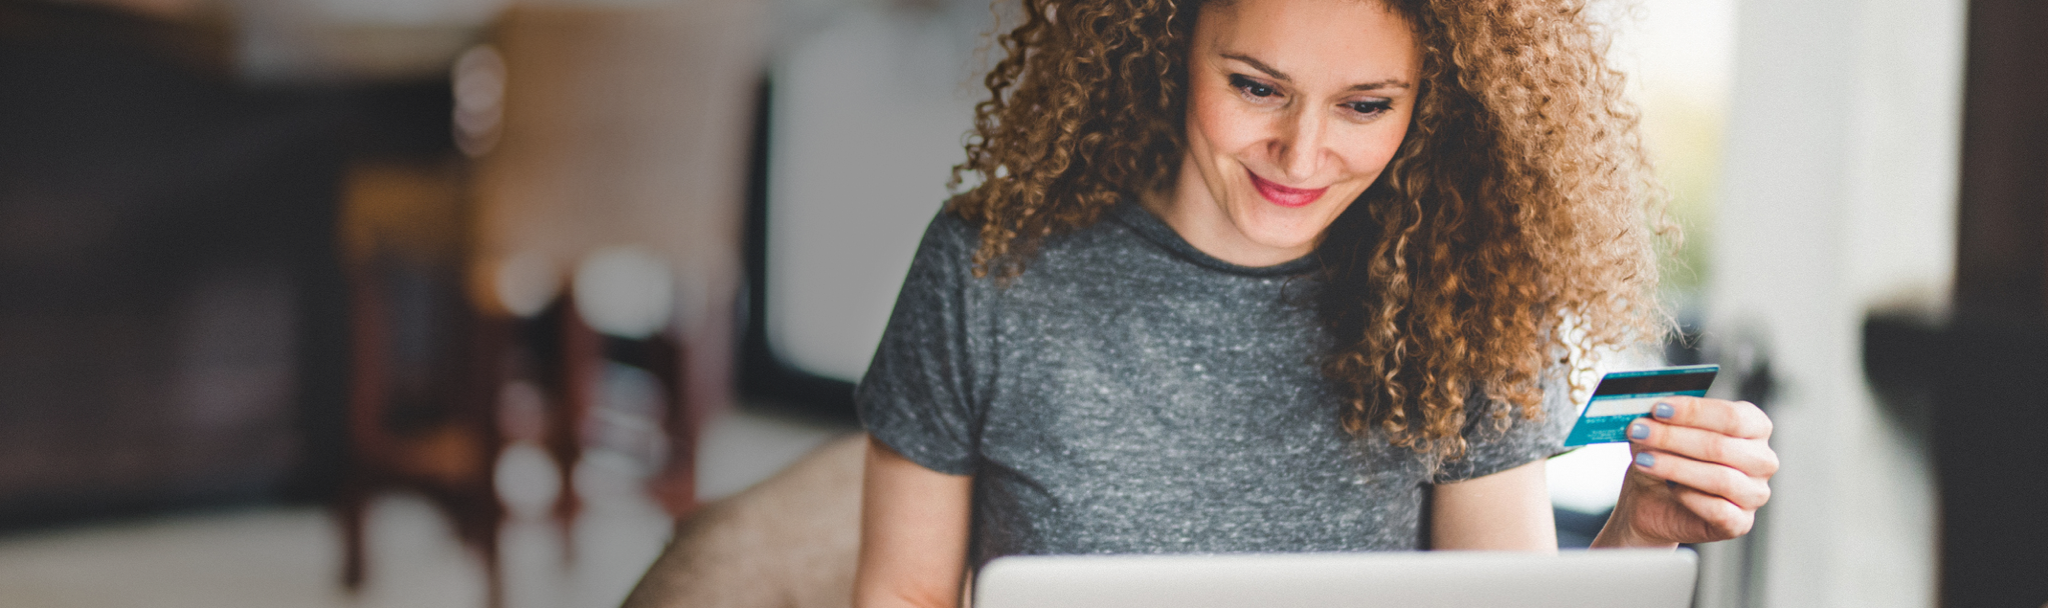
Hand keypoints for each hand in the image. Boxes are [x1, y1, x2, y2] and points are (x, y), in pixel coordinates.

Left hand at [1593, 396, 1777, 547]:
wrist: (1651, 500)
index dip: (1694, 412)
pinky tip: (1669, 487)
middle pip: (1722, 446)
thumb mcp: (1661, 430)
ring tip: (1644, 460)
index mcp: (1754, 427)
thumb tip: (1652, 408)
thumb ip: (1663, 416)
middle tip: (1640, 432)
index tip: (1659, 409)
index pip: (1733, 416)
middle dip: (1674, 438)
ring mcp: (1755, 493)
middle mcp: (1762, 460)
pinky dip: (1688, 496)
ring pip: (1720, 479)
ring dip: (1675, 467)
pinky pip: (1718, 510)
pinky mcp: (1741, 522)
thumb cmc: (1665, 457)